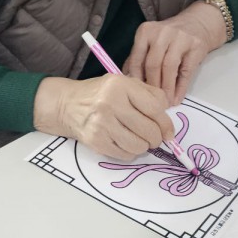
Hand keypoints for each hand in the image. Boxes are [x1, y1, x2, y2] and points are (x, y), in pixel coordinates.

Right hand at [33, 74, 173, 159]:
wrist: (67, 104)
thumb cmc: (101, 93)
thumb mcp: (124, 83)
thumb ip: (149, 94)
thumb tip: (168, 117)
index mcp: (121, 86)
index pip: (154, 109)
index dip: (166, 124)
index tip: (169, 133)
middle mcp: (110, 103)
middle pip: (148, 130)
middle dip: (156, 138)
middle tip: (154, 138)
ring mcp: (101, 123)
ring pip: (138, 146)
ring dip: (143, 146)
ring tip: (138, 139)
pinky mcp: (96, 141)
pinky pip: (124, 154)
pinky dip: (130, 152)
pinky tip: (124, 143)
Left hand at [123, 0, 227, 104]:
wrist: (197, 23)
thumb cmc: (169, 37)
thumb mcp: (150, 41)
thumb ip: (138, 58)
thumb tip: (128, 81)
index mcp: (146, 31)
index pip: (137, 59)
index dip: (137, 79)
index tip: (137, 94)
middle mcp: (162, 32)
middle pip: (153, 63)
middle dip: (152, 85)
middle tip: (152, 101)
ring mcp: (180, 38)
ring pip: (169, 67)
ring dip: (167, 88)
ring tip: (165, 102)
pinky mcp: (196, 46)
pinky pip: (186, 71)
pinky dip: (180, 87)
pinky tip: (177, 98)